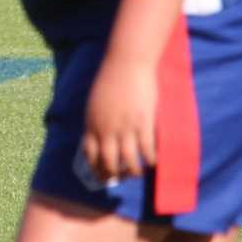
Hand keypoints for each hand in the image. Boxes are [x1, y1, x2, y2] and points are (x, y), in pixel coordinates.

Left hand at [81, 54, 159, 184]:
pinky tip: (152, 160)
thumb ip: (96, 121)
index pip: (90, 154)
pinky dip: (150, 160)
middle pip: (108, 162)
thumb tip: (99, 138)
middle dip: (114, 174)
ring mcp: (125, 128)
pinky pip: (147, 151)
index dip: (96, 167)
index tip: (102, 173)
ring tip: (138, 172)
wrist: (126, 65)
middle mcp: (106, 130)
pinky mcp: (144, 124)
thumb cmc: (110, 80)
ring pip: (129, 162)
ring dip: (134, 172)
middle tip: (122, 176)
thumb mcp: (95, 103)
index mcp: (92, 124)